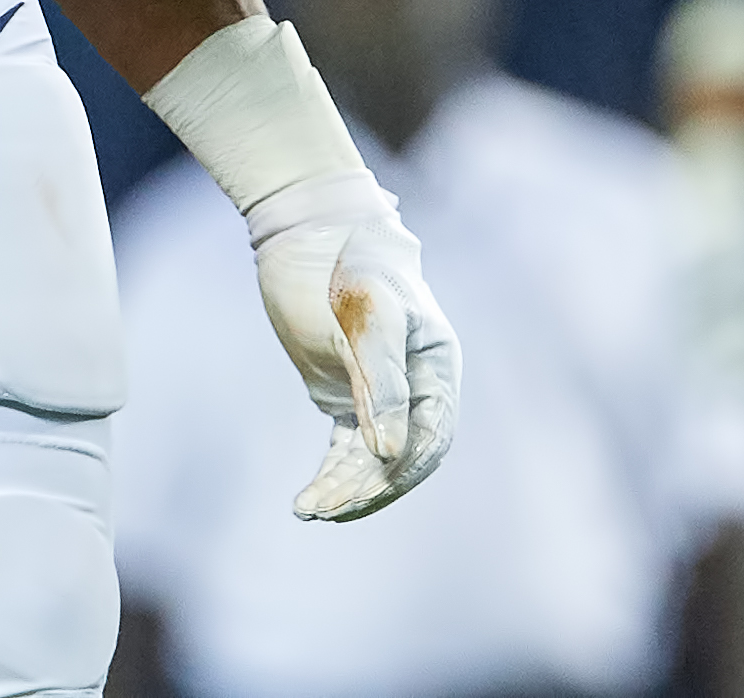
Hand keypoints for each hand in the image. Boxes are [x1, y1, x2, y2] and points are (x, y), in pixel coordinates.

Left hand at [243, 168, 460, 520]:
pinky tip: (307, 500)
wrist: (314, 234)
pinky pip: (345, 450)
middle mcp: (415, 387)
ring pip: (370, 460)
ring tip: (307, 508)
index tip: (362, 492)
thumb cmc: (354, 266)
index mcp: (436, 368)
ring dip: (344, 488)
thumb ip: (381, 385)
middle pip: (401, 456)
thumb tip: (388, 453)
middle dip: (366, 488)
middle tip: (325, 508)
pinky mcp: (346, 397)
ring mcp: (379, 395)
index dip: (402, 470)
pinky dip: (329, 475)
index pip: (431, 437)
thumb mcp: (371, 320)